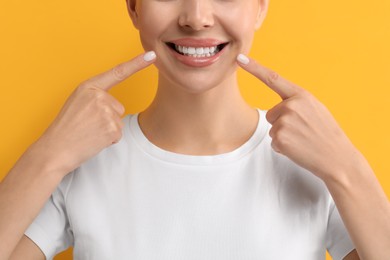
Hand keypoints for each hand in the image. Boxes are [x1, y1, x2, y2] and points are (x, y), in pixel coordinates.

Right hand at [32, 51, 155, 175]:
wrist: (55, 150)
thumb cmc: (66, 127)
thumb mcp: (77, 102)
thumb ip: (95, 96)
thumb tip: (113, 106)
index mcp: (89, 87)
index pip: (118, 72)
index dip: (137, 63)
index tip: (152, 55)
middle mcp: (99, 96)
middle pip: (118, 107)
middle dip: (107, 118)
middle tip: (87, 125)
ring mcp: (106, 112)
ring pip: (118, 121)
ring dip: (107, 129)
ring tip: (88, 132)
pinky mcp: (112, 129)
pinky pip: (118, 134)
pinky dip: (109, 139)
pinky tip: (93, 140)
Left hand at [237, 54, 360, 181]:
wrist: (338, 157)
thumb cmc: (326, 134)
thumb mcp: (315, 109)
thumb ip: (297, 102)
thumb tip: (280, 106)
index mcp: (301, 95)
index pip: (273, 78)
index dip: (254, 68)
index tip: (240, 58)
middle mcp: (291, 106)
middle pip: (271, 114)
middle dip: (281, 123)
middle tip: (302, 131)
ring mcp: (285, 122)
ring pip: (272, 128)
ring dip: (283, 136)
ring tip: (302, 140)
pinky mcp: (280, 138)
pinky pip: (274, 142)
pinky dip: (283, 147)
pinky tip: (299, 148)